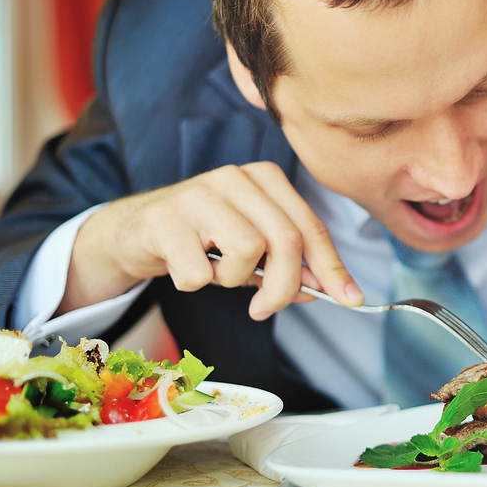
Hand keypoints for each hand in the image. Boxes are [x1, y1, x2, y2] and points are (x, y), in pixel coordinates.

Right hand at [60, 161, 362, 318]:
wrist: (136, 231)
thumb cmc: (204, 239)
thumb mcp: (253, 246)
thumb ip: (291, 264)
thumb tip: (327, 289)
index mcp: (265, 179)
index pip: (310, 227)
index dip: (332, 268)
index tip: (350, 300)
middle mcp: (235, 178)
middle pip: (286, 240)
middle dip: (284, 287)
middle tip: (264, 308)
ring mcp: (198, 194)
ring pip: (247, 251)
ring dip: (234, 280)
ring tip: (214, 272)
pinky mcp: (164, 218)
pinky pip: (199, 272)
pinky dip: (196, 283)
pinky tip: (183, 268)